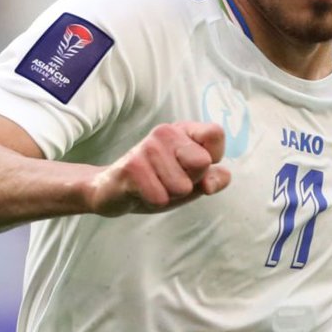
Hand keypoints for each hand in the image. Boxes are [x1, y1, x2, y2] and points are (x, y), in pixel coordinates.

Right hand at [88, 122, 230, 215]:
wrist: (112, 190)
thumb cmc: (157, 182)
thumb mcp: (191, 182)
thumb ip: (213, 179)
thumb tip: (219, 179)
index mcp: (183, 130)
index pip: (215, 133)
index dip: (214, 156)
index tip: (196, 165)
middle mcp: (166, 132)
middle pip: (202, 162)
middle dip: (190, 181)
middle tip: (169, 179)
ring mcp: (148, 147)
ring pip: (182, 186)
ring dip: (169, 194)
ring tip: (153, 185)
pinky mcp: (132, 166)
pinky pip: (160, 197)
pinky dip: (154, 201)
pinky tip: (141, 191)